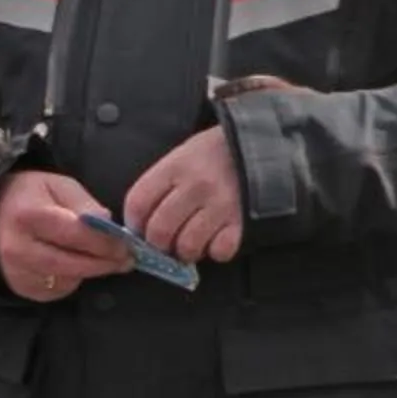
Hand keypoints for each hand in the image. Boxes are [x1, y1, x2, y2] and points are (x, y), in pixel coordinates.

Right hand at [0, 168, 132, 301]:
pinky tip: (77, 266)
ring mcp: (16, 271)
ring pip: (67, 280)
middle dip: (104, 263)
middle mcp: (19, 248)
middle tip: (127, 259)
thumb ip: (84, 204)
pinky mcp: (19, 286)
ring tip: (106, 261)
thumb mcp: (58, 186)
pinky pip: (56, 291)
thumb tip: (108, 223)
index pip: (76, 235)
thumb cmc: (30, 196)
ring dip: (91, 272)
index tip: (128, 245)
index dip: (105, 243)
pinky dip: (72, 280)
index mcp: (30, 216)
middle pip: (72, 264)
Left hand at [124, 127, 248, 267]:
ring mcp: (221, 205)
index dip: (133, 224)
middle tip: (166, 242)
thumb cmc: (216, 154)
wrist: (262, 146)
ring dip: (186, 251)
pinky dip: (216, 251)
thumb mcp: (184, 155)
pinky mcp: (243, 221)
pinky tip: (217, 239)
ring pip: (188, 246)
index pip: (138, 203)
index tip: (140, 229)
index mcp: (176, 166)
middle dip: (158, 244)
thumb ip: (162, 183)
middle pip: (159, 231)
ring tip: (192, 242)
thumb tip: (139, 222)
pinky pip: (220, 251)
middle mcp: (196, 186)